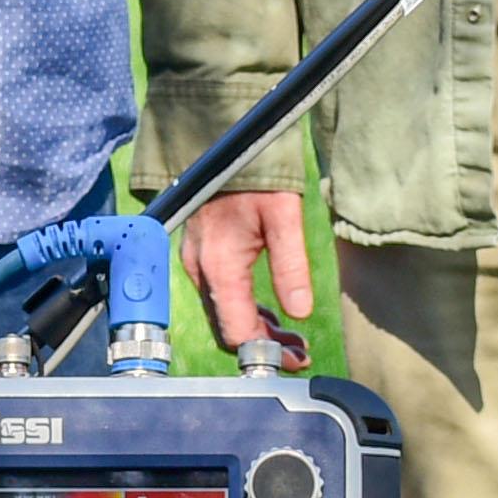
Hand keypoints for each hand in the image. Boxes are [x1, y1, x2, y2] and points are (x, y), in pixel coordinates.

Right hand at [179, 184, 314, 368]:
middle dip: (264, 344)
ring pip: (223, 313)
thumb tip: (300, 312)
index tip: (297, 359)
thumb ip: (291, 265)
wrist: (223, 138)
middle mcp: (201, 269)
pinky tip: (269, 312)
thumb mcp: (284, 216)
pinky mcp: (201, 254)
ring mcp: (197, 262)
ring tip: (291, 337)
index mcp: (219, 265)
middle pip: (228, 327)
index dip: (267, 352)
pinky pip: (220, 295)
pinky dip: (244, 309)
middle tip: (300, 351)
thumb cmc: (255, 172)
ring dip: (256, 328)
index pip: (237, 331)